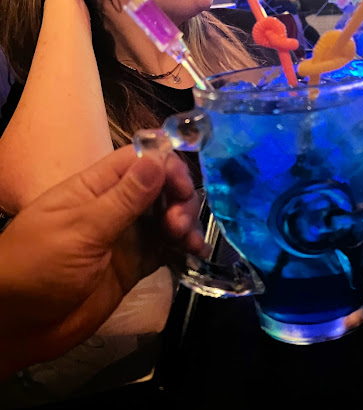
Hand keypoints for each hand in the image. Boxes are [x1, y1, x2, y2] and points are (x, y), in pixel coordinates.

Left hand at [0, 145, 208, 377]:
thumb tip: (159, 160)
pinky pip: (168, 247)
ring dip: (185, 221)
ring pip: (168, 216)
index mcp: (95, 188)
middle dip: (179, 198)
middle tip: (178, 223)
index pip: (139, 160)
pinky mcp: (137, 263)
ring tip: (189, 242)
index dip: (166, 166)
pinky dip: (184, 246)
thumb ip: (124, 198)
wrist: (21, 325)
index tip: (182, 186)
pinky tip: (195, 252)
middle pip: (160, 187)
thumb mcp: (81, 230)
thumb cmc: (38, 267)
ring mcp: (128, 235)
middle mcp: (116, 206)